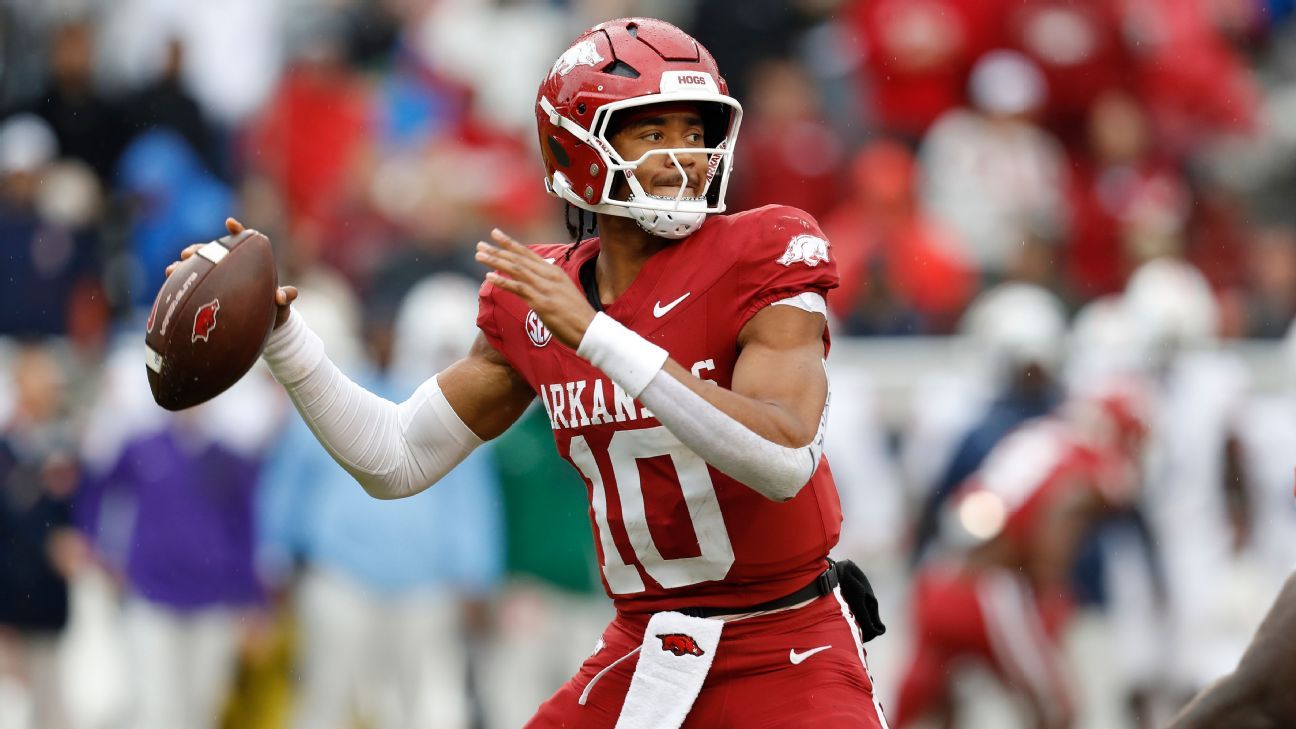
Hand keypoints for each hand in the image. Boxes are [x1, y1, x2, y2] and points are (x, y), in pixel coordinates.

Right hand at [163, 218, 297, 328]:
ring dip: (184, 266)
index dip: (237, 231)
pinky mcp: (209, 292)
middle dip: (199, 250)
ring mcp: (219, 279)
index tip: (229, 223)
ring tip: (172, 269)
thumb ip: (285, 298)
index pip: (244, 243)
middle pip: (213, 253)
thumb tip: (282, 295)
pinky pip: (192, 284)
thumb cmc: (275, 313)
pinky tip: (169, 282)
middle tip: (187, 254)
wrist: (265, 330)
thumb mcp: (282, 308)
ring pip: (199, 267)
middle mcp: (232, 268)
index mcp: (251, 265)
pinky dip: (181, 282)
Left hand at [476, 228, 595, 348]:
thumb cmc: (577, 315)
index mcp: (554, 271)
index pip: (528, 253)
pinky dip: (503, 281)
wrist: (590, 330)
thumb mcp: (563, 292)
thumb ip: (548, 284)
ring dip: (496, 261)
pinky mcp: (542, 302)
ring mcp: (545, 288)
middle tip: (480, 244)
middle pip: (519, 258)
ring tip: (479, 255)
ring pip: (516, 269)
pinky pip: (518, 288)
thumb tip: (533, 283)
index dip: (510, 243)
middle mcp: (549, 276)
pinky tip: (489, 277)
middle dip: (498, 250)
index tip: (495, 234)